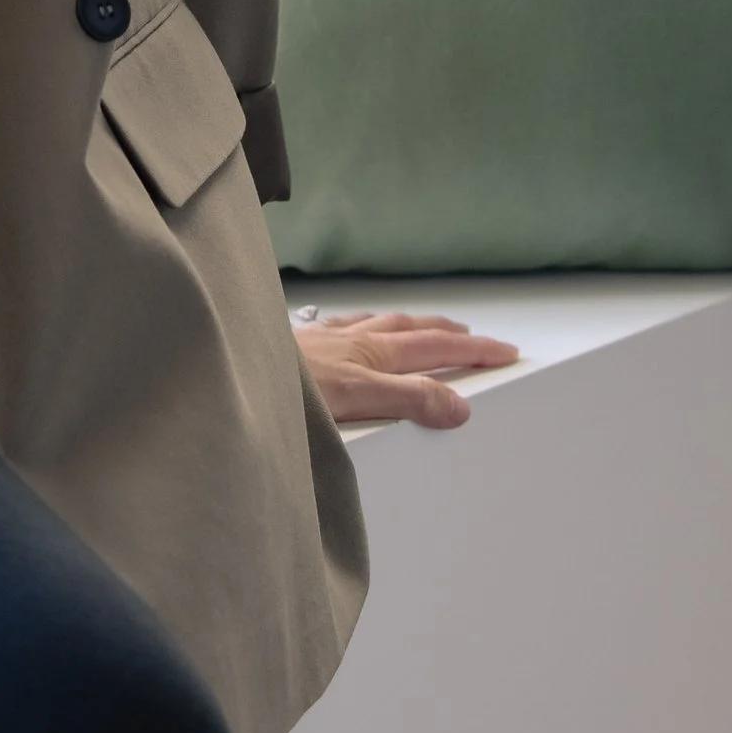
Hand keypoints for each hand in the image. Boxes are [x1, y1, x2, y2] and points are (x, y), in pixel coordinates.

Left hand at [293, 306, 518, 429]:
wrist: (226, 371)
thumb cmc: (278, 391)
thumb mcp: (352, 402)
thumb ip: (405, 402)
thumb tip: (457, 406)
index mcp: (369, 356)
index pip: (435, 353)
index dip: (474, 353)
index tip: (506, 352)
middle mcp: (349, 341)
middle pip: (412, 332)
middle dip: (451, 336)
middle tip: (481, 340)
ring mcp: (323, 340)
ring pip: (380, 326)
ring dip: (412, 327)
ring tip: (430, 328)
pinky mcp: (298, 345)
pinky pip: (344, 328)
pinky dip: (366, 326)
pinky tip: (357, 329)